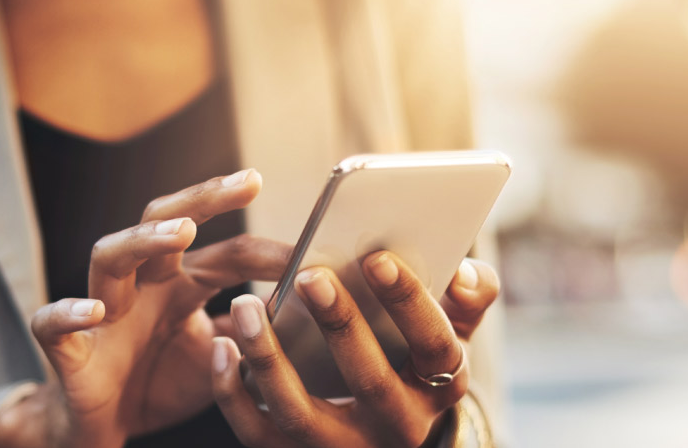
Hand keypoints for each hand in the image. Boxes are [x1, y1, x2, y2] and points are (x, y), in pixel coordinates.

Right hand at [0, 169, 291, 447]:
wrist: (103, 429)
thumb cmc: (159, 383)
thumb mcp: (221, 357)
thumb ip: (253, 330)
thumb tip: (306, 307)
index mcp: (180, 284)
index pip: (228, 253)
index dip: (270, 252)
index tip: (314, 250)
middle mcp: (142, 285)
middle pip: (163, 222)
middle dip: (203, 198)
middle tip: (247, 182)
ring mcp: (103, 311)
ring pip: (109, 255)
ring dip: (143, 239)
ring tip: (183, 233)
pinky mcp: (68, 348)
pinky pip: (54, 322)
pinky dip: (69, 312)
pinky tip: (95, 310)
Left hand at [211, 252, 499, 447]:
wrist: (381, 442)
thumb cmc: (410, 366)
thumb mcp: (446, 338)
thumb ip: (466, 301)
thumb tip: (467, 272)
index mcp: (438, 388)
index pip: (435, 348)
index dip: (411, 304)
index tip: (378, 258)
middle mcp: (395, 428)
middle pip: (370, 382)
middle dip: (341, 326)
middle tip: (310, 274)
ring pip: (300, 414)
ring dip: (269, 358)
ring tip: (245, 304)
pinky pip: (256, 433)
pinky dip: (233, 393)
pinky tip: (220, 347)